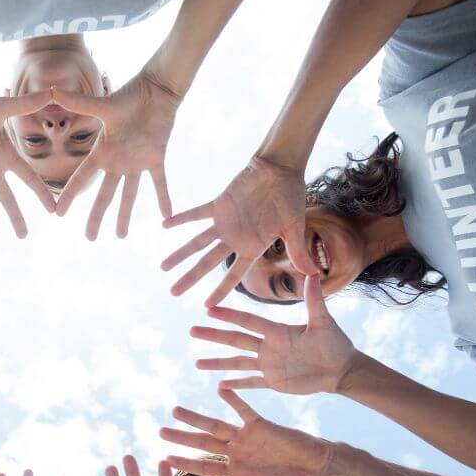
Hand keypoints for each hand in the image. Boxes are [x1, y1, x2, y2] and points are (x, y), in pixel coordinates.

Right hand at [52, 71, 179, 239]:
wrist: (156, 90)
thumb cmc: (129, 95)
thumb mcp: (102, 104)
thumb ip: (78, 102)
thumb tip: (51, 91)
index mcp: (102, 152)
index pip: (81, 178)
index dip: (70, 196)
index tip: (58, 214)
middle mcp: (117, 161)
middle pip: (104, 194)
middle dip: (97, 216)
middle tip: (90, 238)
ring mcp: (136, 162)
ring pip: (129, 195)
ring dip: (125, 215)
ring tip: (121, 236)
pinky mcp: (156, 158)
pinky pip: (159, 183)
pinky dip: (164, 198)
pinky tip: (167, 216)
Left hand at [160, 390, 332, 475]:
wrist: (319, 468)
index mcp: (237, 470)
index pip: (205, 467)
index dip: (186, 463)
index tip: (164, 459)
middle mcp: (237, 452)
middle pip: (203, 445)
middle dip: (182, 438)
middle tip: (158, 431)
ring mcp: (247, 437)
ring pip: (216, 426)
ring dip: (196, 418)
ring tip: (175, 410)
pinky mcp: (262, 425)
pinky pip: (244, 410)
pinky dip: (233, 400)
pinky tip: (218, 388)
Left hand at [161, 155, 316, 305]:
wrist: (281, 168)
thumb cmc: (291, 197)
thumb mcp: (295, 227)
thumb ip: (297, 251)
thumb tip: (313, 275)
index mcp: (252, 247)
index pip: (234, 274)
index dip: (221, 290)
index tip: (207, 306)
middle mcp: (235, 239)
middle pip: (208, 263)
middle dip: (191, 278)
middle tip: (173, 293)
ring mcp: (225, 223)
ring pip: (197, 242)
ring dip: (180, 254)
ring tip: (162, 268)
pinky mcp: (218, 205)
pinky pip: (196, 213)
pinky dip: (181, 218)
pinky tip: (164, 225)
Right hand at [192, 275, 357, 393]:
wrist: (342, 370)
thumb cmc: (336, 344)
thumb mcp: (323, 321)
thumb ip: (314, 299)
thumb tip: (313, 272)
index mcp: (277, 331)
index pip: (247, 321)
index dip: (229, 316)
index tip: (209, 309)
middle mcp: (268, 346)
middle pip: (235, 340)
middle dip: (213, 336)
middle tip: (191, 331)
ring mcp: (268, 365)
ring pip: (237, 363)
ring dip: (218, 363)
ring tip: (197, 362)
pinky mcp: (273, 381)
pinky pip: (251, 383)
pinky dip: (237, 385)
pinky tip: (220, 386)